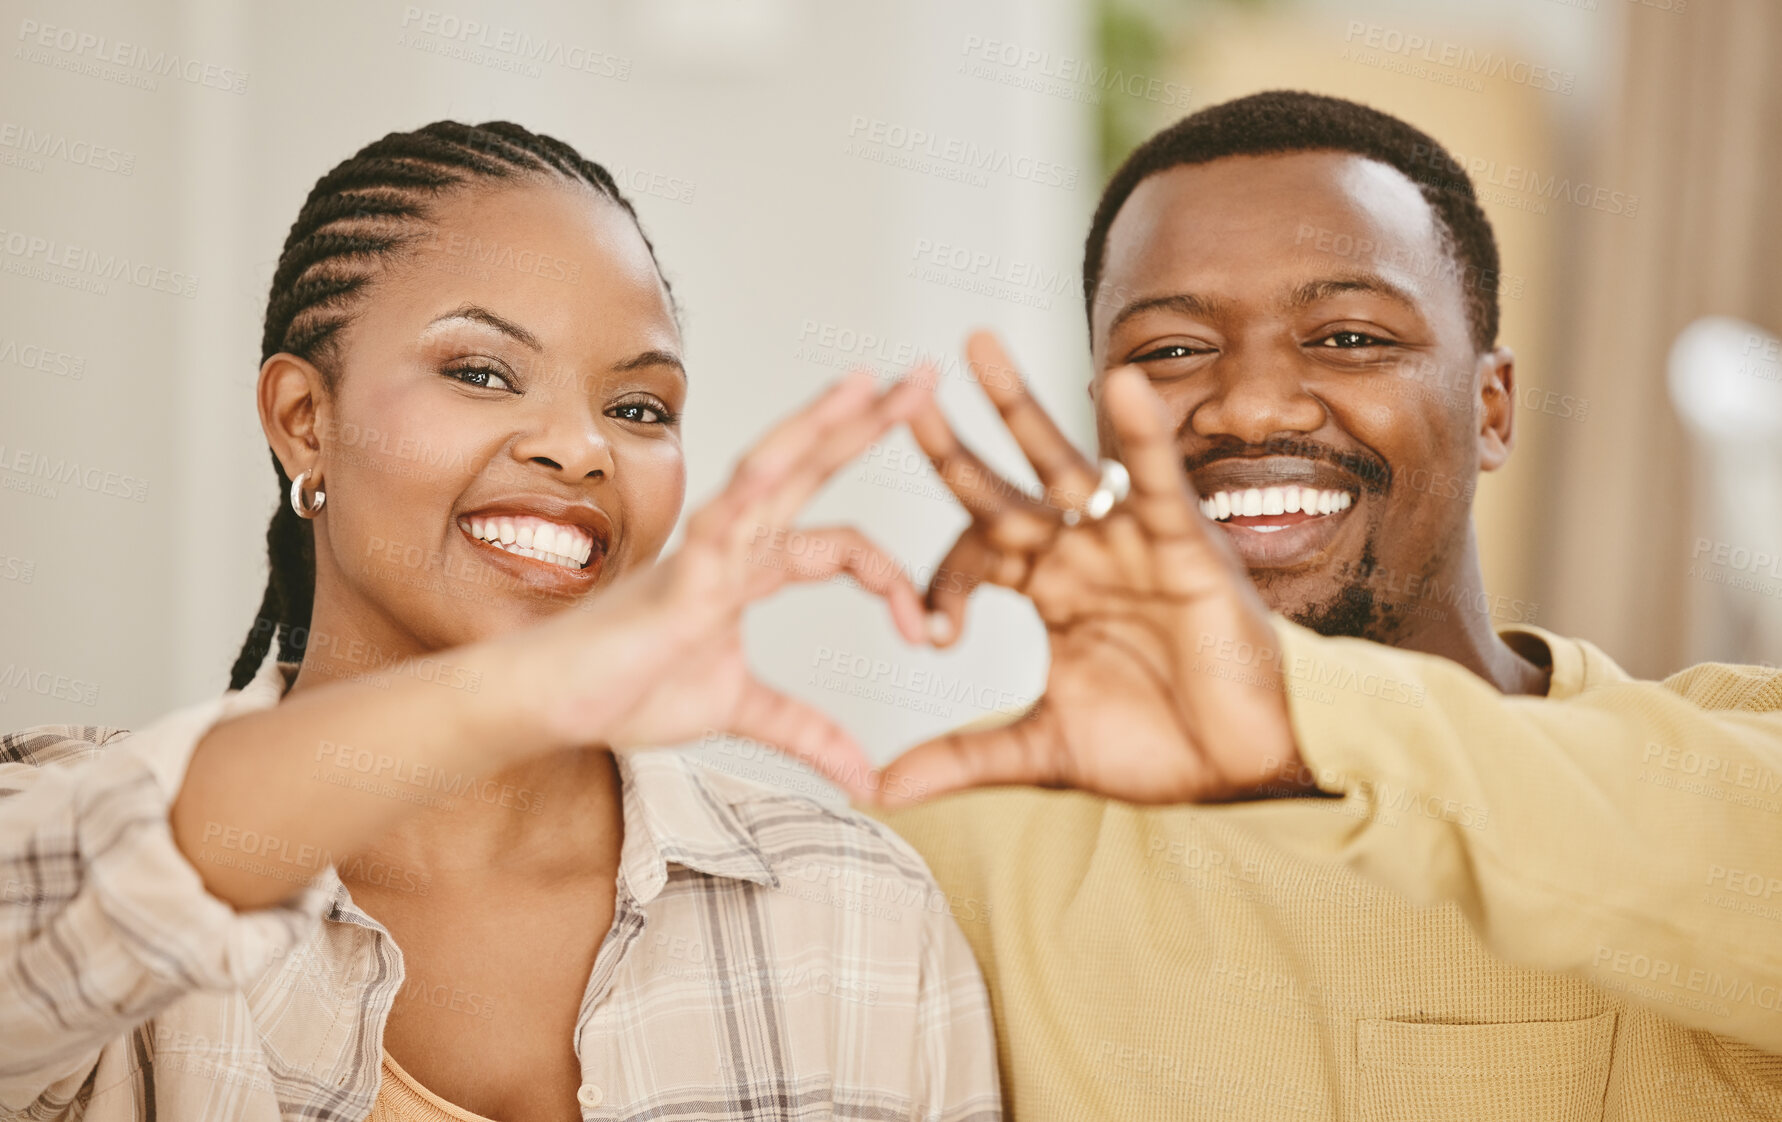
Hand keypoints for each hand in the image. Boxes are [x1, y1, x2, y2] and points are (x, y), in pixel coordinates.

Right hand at [513, 369, 934, 797]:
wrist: (551, 705)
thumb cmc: (625, 690)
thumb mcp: (740, 712)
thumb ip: (805, 733)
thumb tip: (865, 780)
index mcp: (752, 569)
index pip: (841, 544)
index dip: (894, 580)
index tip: (928, 633)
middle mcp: (734, 544)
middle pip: (812, 469)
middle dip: (868, 424)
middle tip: (925, 378)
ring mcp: (706, 552)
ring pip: (770, 473)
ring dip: (819, 427)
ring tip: (868, 385)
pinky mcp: (676, 578)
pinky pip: (716, 527)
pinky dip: (748, 494)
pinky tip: (779, 462)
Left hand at [871, 333, 1303, 805]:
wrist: (1247, 764)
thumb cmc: (1161, 745)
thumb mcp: (1042, 750)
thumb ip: (962, 757)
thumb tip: (878, 789)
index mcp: (1049, 589)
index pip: (974, 554)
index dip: (940, 584)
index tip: (931, 635)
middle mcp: (1080, 552)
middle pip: (1002, 484)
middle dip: (953, 442)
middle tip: (903, 393)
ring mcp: (1128, 540)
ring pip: (1062, 461)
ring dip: (1018, 405)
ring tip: (975, 346)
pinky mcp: (1182, 542)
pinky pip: (1156, 478)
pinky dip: (1139, 434)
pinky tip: (1116, 384)